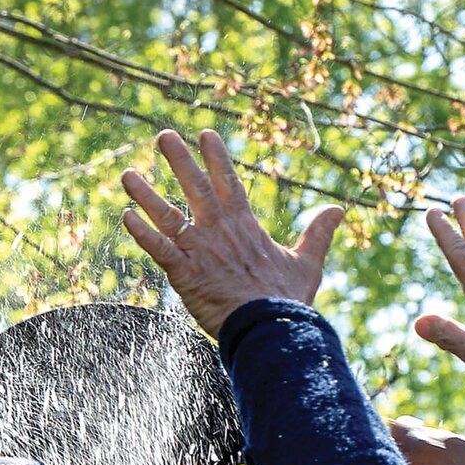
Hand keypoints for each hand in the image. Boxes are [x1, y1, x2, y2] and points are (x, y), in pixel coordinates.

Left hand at [120, 130, 344, 337]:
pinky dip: (141, 233)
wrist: (271, 331)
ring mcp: (200, 251)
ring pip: (168, 215)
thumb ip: (318, 234)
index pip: (229, 182)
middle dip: (179, 160)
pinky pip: (158, 249)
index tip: (205, 134)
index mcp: (246, 226)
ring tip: (127, 174)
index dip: (216, 157)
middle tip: (163, 136)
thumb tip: (339, 210)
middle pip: (195, 187)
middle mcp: (220, 231)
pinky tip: (125, 216)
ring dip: (146, 194)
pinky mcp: (185, 274)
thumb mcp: (308, 263)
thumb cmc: (288, 302)